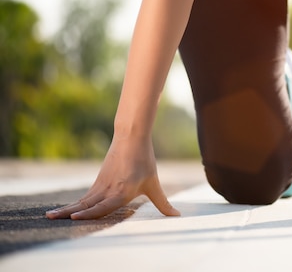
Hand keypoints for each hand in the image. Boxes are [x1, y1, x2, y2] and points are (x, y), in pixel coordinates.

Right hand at [46, 135, 179, 219]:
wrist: (131, 137)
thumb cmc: (144, 161)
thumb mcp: (154, 184)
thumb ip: (163, 203)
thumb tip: (177, 216)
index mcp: (122, 191)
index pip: (104, 205)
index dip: (90, 212)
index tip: (75, 216)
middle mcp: (109, 189)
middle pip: (87, 204)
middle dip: (69, 213)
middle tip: (51, 218)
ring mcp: (101, 185)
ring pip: (82, 200)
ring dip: (67, 208)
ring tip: (49, 215)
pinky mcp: (98, 182)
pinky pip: (85, 196)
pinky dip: (74, 204)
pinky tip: (66, 211)